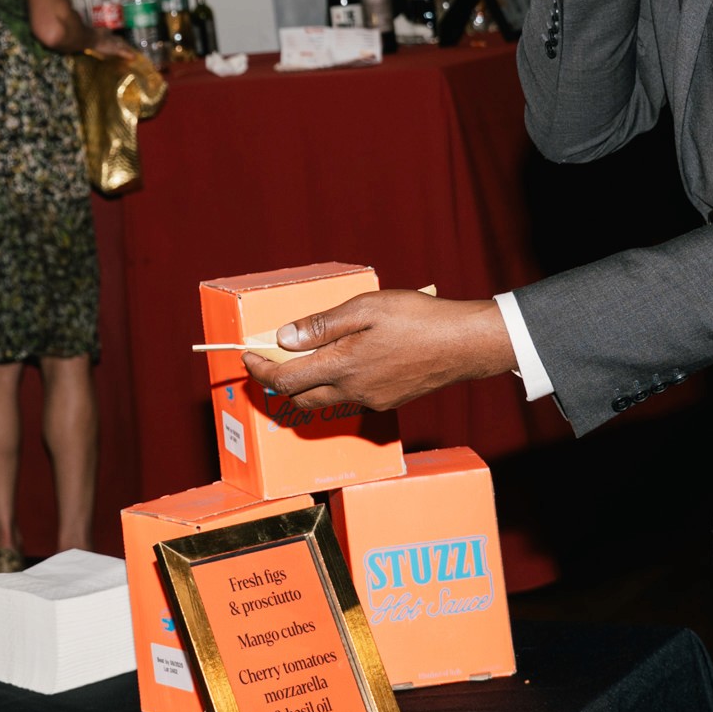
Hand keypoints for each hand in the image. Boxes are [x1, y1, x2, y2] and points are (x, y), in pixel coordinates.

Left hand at [243, 290, 514, 414]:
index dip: (260, 369)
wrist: (465, 345)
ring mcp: (372, 400)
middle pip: (300, 398)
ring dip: (307, 384)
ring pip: (326, 399)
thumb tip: (285, 338)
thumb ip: (322, 325)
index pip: (285, 379)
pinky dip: (336, 384)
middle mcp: (352, 391)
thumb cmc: (418, 319)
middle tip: (268, 361)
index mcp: (342, 366)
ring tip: (304, 359)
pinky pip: (351, 397)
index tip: (247, 355)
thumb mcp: (366, 308)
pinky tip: (345, 362)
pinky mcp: (389, 402)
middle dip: (277, 382)